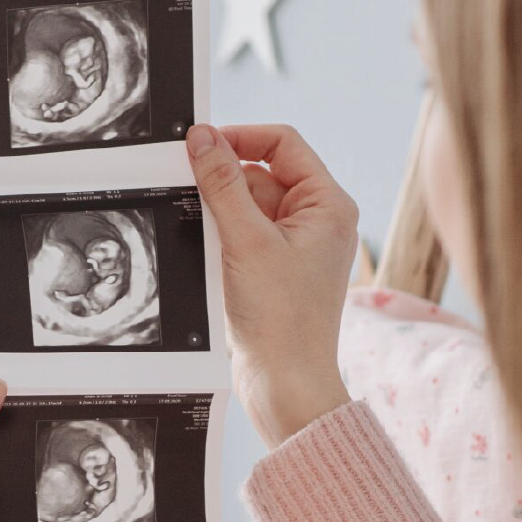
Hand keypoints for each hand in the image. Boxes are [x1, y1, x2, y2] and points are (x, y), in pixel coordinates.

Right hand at [185, 123, 356, 447]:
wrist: (286, 385)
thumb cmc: (282, 320)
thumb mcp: (245, 240)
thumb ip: (221, 183)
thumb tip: (202, 137)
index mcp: (329, 204)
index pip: (283, 143)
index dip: (240, 136)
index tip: (200, 143)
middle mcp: (319, 220)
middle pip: (262, 173)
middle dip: (225, 183)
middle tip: (192, 196)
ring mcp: (298, 246)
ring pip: (249, 206)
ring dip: (222, 215)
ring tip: (211, 243)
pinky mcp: (277, 270)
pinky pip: (245, 236)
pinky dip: (223, 240)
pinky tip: (212, 259)